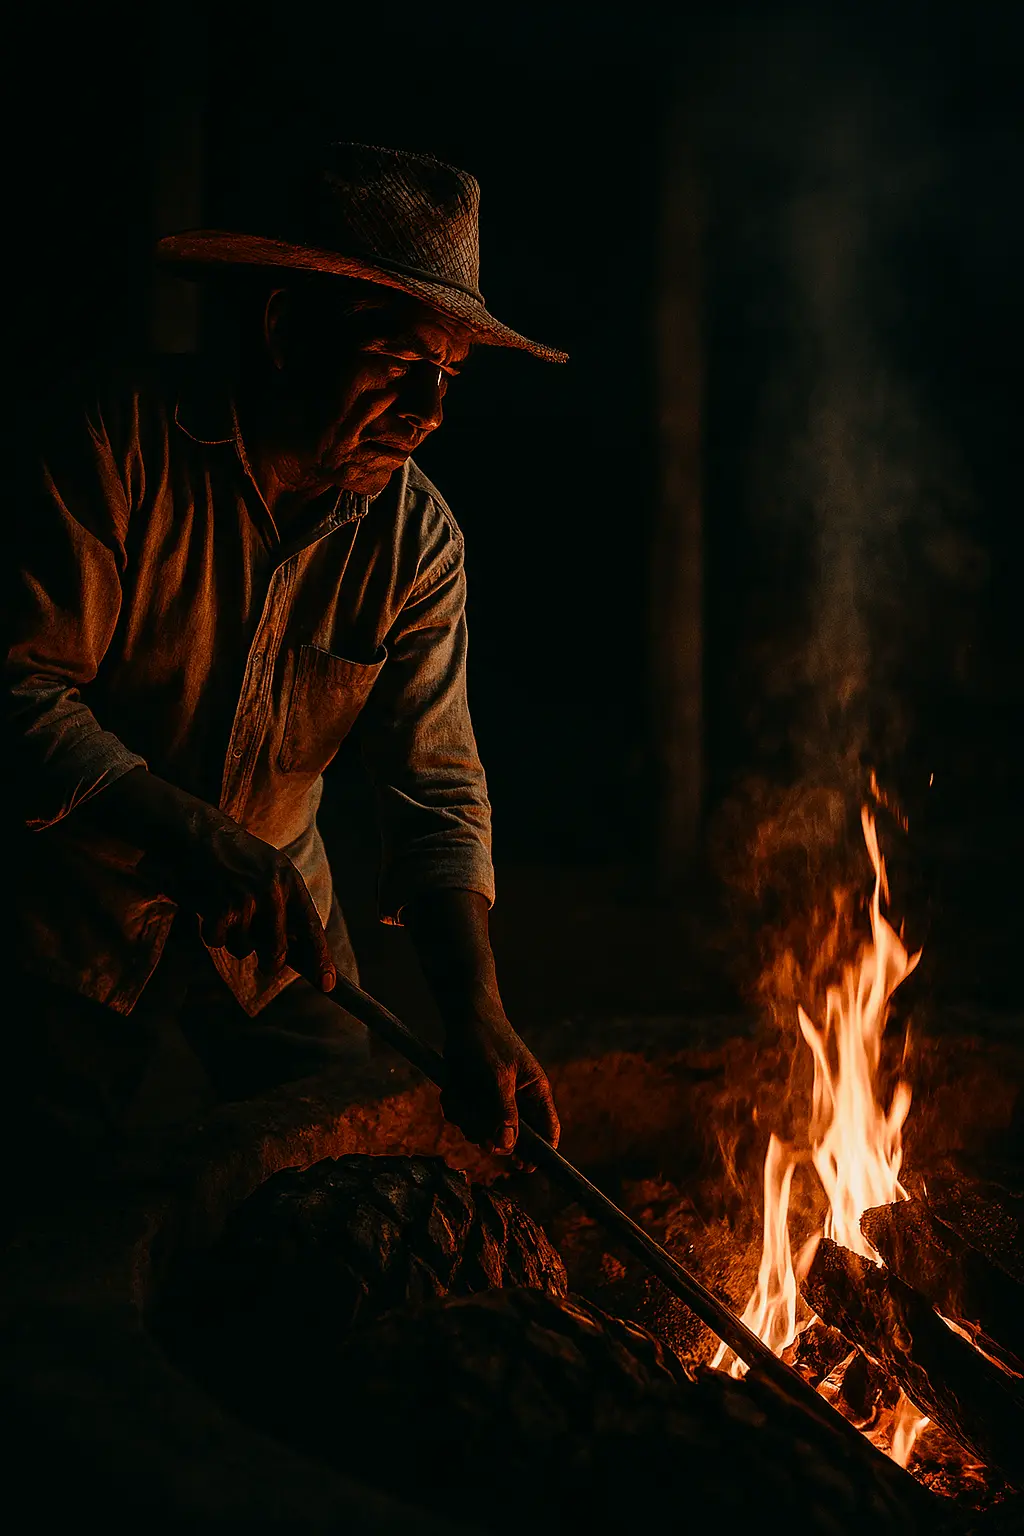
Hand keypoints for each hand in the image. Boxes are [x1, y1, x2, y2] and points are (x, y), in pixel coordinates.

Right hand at [162, 818, 336, 991]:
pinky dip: (211, 932)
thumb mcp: (273, 873)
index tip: (328, 984)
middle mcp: (274, 893)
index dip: (321, 960)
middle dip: (270, 961)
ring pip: (244, 949)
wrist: (200, 833)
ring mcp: (247, 900)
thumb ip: (286, 908)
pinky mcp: (220, 907)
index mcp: (291, 883)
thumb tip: (297, 954)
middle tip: (264, 957)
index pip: (313, 929)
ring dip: (234, 939)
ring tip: (229, 910)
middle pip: (278, 952)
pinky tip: (210, 908)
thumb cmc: (239, 859)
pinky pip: (218, 941)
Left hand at [441, 1011, 559, 1157]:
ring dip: (466, 1118)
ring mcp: (494, 1099)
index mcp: (535, 1092)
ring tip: (459, 1093)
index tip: (523, 1168)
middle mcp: (517, 1099)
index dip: (539, 1153)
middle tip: (476, 1126)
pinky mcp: (474, 1096)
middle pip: (510, 1138)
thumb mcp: (496, 1076)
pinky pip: (464, 1117)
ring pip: (482, 1130)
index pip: (547, 1131)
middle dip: (488, 1134)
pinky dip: (455, 1106)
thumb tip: (507, 1147)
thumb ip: (503, 1111)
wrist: (461, 1016)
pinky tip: (452, 1088)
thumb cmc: (486, 1039)